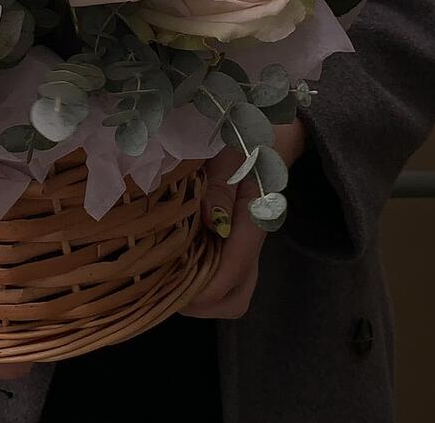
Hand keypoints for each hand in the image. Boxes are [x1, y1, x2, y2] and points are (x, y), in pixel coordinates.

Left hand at [183, 118, 305, 319]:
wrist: (268, 131)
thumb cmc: (243, 138)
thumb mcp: (229, 154)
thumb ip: (220, 186)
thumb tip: (211, 222)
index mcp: (253, 218)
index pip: (234, 269)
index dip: (206, 288)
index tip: (174, 292)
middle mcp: (251, 239)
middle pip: (237, 296)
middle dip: (203, 303)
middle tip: (167, 291)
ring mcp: (244, 243)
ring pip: (233, 291)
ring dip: (202, 296)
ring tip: (167, 280)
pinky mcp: (235, 240)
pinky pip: (223, 274)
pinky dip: (202, 280)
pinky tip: (176, 263)